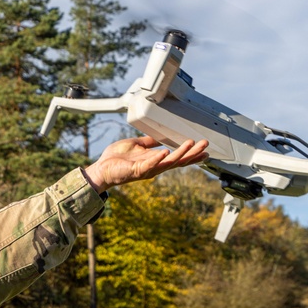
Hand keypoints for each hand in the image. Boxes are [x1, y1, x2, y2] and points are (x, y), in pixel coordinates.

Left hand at [83, 136, 208, 192]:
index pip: (177, 157)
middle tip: (205, 145)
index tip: (205, 149)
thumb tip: (160, 136)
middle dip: (192, 153)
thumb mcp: (136, 145)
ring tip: (191, 144)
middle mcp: (154, 167)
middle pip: (178, 161)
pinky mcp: (136, 170)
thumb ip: (149, 142)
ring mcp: (146, 169)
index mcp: (155, 160)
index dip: (191, 154)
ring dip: (180, 153)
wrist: (101, 168)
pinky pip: (150, 164)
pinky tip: (166, 152)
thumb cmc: (116, 159)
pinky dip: (158, 158)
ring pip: (168, 163)